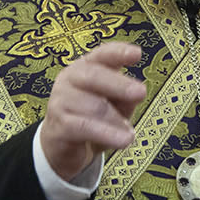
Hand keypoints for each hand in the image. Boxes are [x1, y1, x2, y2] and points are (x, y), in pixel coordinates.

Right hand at [38, 43, 146, 181]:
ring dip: (116, 120)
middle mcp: (69, 80)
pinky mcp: (58, 126)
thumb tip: (136, 95)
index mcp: (85, 68)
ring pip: (93, 106)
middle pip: (94, 76)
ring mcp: (60, 102)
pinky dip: (107, 134)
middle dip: (119, 84)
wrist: (61, 146)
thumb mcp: (115, 104)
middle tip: (141, 92)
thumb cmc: (91, 118)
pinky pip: (85, 127)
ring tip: (130, 134)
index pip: (101, 55)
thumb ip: (125, 97)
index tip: (137, 54)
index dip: (118, 53)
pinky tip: (123, 140)